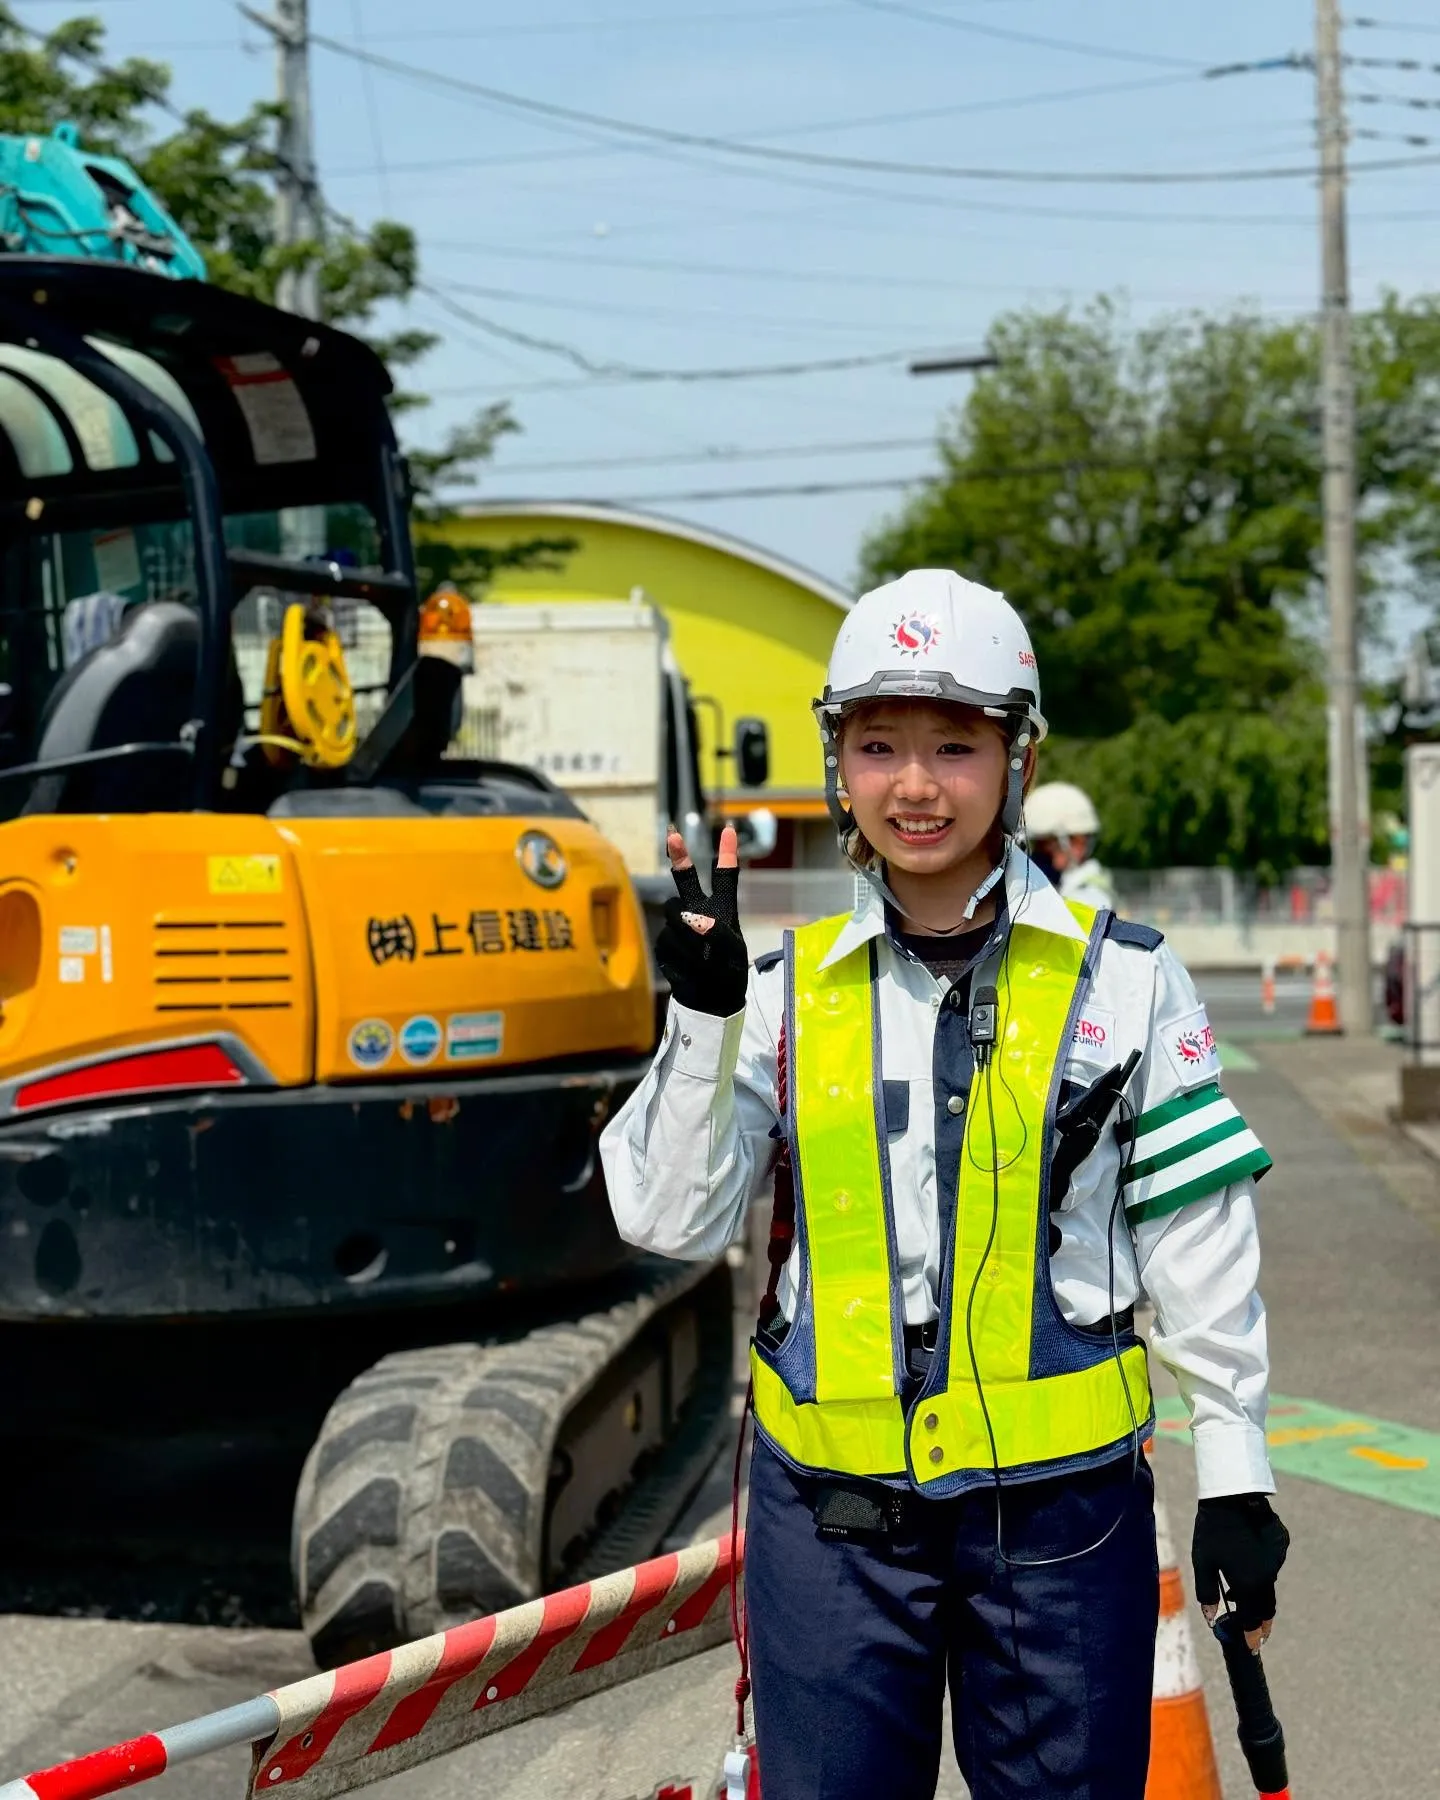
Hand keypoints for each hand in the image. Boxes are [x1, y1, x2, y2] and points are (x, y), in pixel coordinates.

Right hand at [656, 824, 748, 1016]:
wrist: (709, 1000)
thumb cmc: (728, 974)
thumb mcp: (734, 954)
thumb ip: (718, 933)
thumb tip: (693, 920)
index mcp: (722, 909)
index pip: (725, 878)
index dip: (727, 854)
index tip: (730, 830)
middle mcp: (698, 911)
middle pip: (686, 880)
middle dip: (680, 856)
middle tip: (673, 834)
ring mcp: (678, 927)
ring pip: (675, 918)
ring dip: (688, 937)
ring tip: (703, 959)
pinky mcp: (664, 943)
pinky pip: (667, 941)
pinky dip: (681, 955)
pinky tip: (690, 968)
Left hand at [1192, 1494, 1289, 1652]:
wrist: (1232, 1495)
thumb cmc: (1212, 1530)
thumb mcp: (1203, 1563)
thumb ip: (1207, 1593)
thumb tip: (1210, 1619)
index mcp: (1250, 1584)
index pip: (1253, 1620)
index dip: (1252, 1636)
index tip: (1252, 1647)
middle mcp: (1268, 1576)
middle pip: (1266, 1607)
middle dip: (1261, 1622)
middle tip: (1258, 1634)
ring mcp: (1277, 1559)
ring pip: (1269, 1584)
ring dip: (1258, 1594)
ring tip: (1240, 1596)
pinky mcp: (1281, 1544)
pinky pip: (1271, 1563)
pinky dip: (1262, 1570)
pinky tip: (1247, 1562)